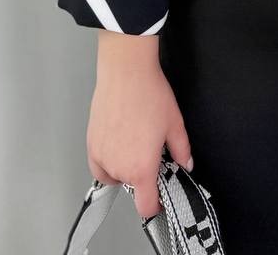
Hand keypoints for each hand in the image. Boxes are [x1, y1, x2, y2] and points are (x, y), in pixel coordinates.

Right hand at [87, 33, 193, 220]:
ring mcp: (101, 157)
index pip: (146, 206)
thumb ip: (182, 150)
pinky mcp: (90, 145)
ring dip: (125, 168)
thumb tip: (186, 163)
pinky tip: (118, 145)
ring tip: (135, 142)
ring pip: (115, 176)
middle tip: (151, 151)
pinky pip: (99, 167)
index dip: (155, 205)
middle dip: (143, 175)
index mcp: (141, 168)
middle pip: (133, 186)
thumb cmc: (150, 94)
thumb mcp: (174, 124)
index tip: (160, 197)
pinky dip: (107, 163)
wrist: (126, 72)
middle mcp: (118, 168)